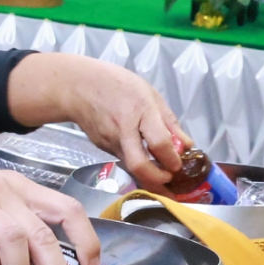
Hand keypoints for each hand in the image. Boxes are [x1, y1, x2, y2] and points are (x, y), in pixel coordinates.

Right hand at [37, 55, 183, 186]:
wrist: (77, 86)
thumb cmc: (118, 85)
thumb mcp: (150, 94)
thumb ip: (169, 122)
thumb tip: (187, 145)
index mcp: (141, 111)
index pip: (159, 143)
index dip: (172, 159)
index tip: (178, 164)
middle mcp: (123, 130)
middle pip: (139, 165)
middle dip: (157, 179)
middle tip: (168, 179)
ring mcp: (110, 141)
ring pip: (131, 166)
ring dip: (147, 174)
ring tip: (159, 171)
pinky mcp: (102, 147)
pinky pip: (122, 159)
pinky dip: (134, 162)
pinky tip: (140, 155)